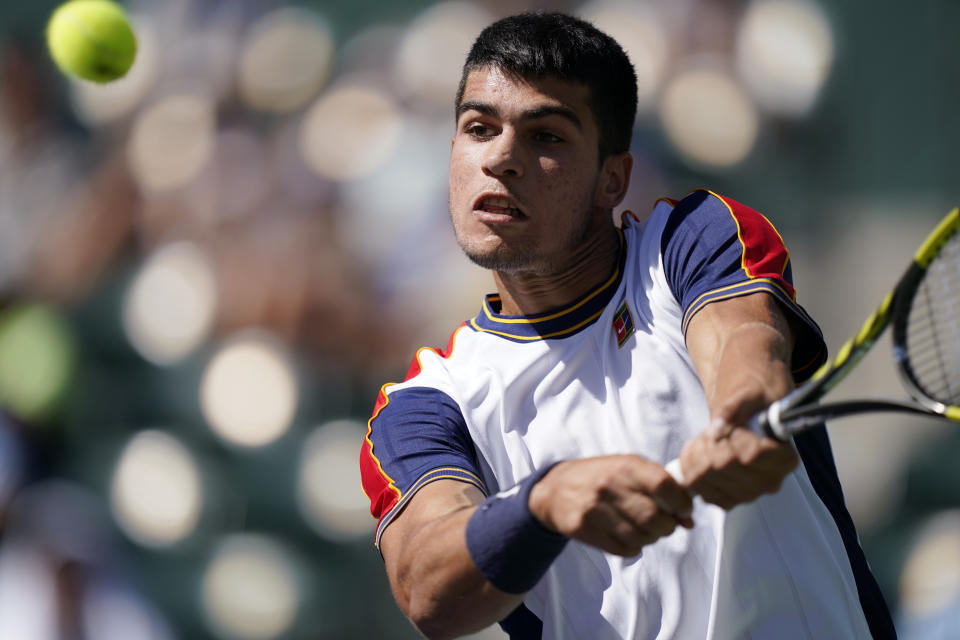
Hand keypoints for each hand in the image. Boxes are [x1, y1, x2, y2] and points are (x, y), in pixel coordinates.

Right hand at [528, 455, 693, 556]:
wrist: (555, 489)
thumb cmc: (600, 477)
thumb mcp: (627, 469)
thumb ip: (659, 487)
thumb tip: (688, 519)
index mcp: (625, 466)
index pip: (663, 485)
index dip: (681, 502)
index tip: (684, 510)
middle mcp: (609, 485)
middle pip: (655, 518)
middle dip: (668, 527)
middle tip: (665, 525)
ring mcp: (594, 508)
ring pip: (641, 537)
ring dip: (651, 538)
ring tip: (645, 530)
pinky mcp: (583, 528)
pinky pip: (623, 549)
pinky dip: (633, 548)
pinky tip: (627, 536)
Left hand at [676, 412, 797, 509]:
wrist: (749, 414)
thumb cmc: (754, 403)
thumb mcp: (750, 395)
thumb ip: (734, 408)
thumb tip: (717, 429)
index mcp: (785, 458)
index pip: (752, 455)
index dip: (732, 440)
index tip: (729, 428)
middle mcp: (770, 481)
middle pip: (724, 465)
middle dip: (707, 444)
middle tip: (706, 431)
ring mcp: (749, 494)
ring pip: (707, 476)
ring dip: (695, 454)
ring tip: (700, 440)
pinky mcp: (728, 500)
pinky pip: (699, 487)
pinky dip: (690, 467)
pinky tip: (694, 453)